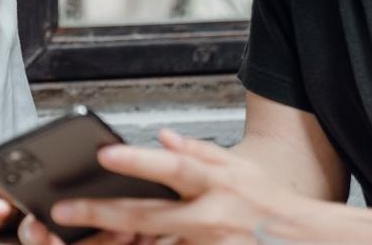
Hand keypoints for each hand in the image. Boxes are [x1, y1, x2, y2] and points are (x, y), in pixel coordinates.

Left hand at [23, 129, 310, 244]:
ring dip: (117, 244)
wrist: (307, 241)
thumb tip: (164, 138)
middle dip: (101, 212)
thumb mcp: (241, 167)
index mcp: (216, 183)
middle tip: (64, 209)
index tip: (103, 154)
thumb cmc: (271, 203)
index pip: (172, 168)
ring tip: (82, 239)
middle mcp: (210, 217)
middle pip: (147, 216)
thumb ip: (200, 151)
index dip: (137, 162)